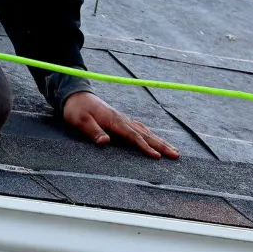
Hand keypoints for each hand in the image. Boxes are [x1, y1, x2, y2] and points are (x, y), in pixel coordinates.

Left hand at [62, 92, 178, 158]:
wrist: (76, 94)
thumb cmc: (77, 109)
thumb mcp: (81, 121)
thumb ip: (93, 132)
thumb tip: (105, 143)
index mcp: (115, 121)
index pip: (134, 136)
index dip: (146, 147)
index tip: (157, 157)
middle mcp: (123, 120)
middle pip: (146, 134)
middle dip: (162, 145)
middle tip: (176, 155)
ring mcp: (124, 119)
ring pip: (146, 132)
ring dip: (160, 141)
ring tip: (173, 150)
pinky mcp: (121, 120)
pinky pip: (140, 129)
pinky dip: (150, 135)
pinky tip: (155, 139)